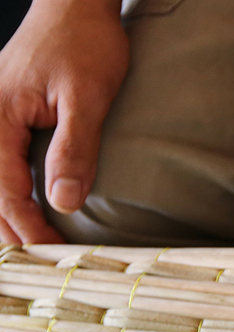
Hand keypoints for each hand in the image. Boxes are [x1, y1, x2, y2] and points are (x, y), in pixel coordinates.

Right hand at [0, 0, 127, 243]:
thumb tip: (63, 202)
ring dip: (9, 216)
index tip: (51, 253)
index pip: (4, 188)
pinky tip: (30, 217)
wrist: (77, 8)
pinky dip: (12, 195)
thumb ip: (75, 148)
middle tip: (46, 266)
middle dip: (13, 229)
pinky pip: (2, 168)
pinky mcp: (4, 121)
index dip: (25, 225)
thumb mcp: (88, 97)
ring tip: (38, 249)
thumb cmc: (84, 44)